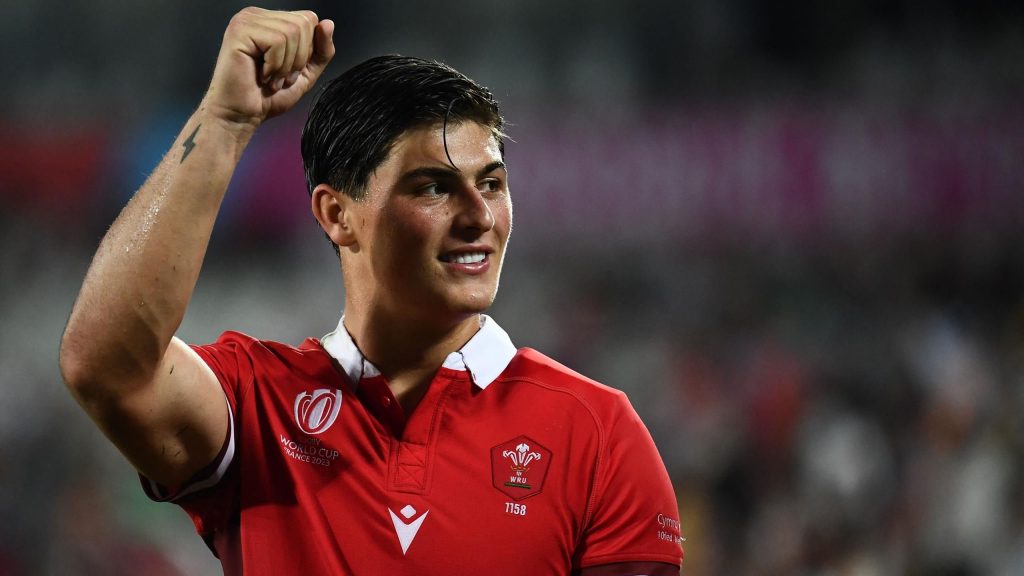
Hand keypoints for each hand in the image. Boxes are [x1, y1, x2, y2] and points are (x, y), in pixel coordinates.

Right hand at [203, 7, 334, 129]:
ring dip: (286, 65)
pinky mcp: (240, 31)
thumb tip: (328, 23)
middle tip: (279, 76)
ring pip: (292, 32)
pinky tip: (262, 75)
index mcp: (270, 21)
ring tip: (270, 78)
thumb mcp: (305, 72)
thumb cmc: (267, 97)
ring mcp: (246, 20)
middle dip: (299, 58)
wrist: (242, 116)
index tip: (289, 70)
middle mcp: (257, 15)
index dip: (308, 50)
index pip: (309, 19)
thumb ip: (320, 50)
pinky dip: (275, 65)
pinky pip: (277, 41)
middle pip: (303, 23)